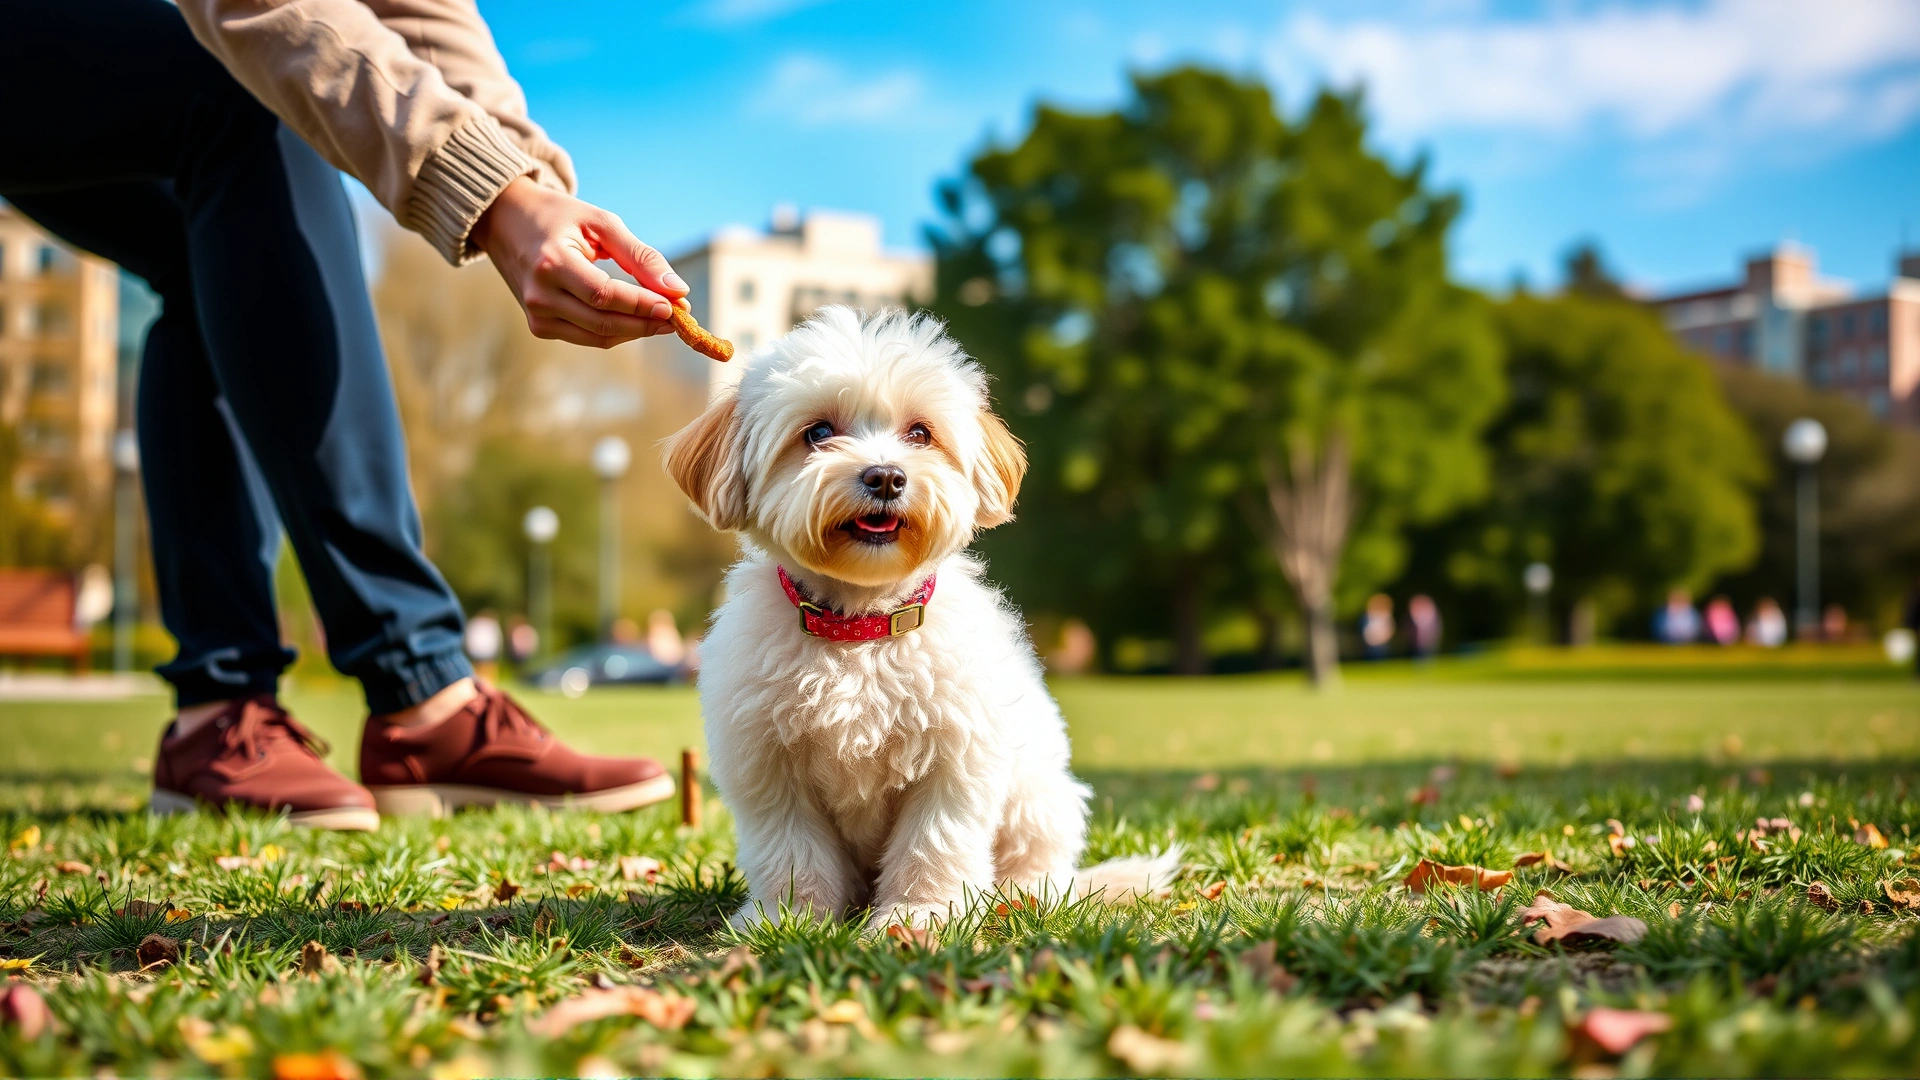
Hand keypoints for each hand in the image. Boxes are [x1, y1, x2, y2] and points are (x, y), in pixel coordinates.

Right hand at [471, 177, 687, 348]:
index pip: (604, 295)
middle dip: (647, 323)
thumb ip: (639, 255)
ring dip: (636, 331)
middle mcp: (539, 295)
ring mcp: (536, 315)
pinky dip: (617, 331)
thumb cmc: (558, 216)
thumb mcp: (600, 222)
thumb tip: (678, 289)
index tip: (677, 304)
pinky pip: (588, 337)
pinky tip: (637, 318)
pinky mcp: (540, 326)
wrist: (505, 221)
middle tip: (680, 316)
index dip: (642, 304)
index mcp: (550, 263)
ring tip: (665, 317)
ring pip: (599, 336)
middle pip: (603, 322)